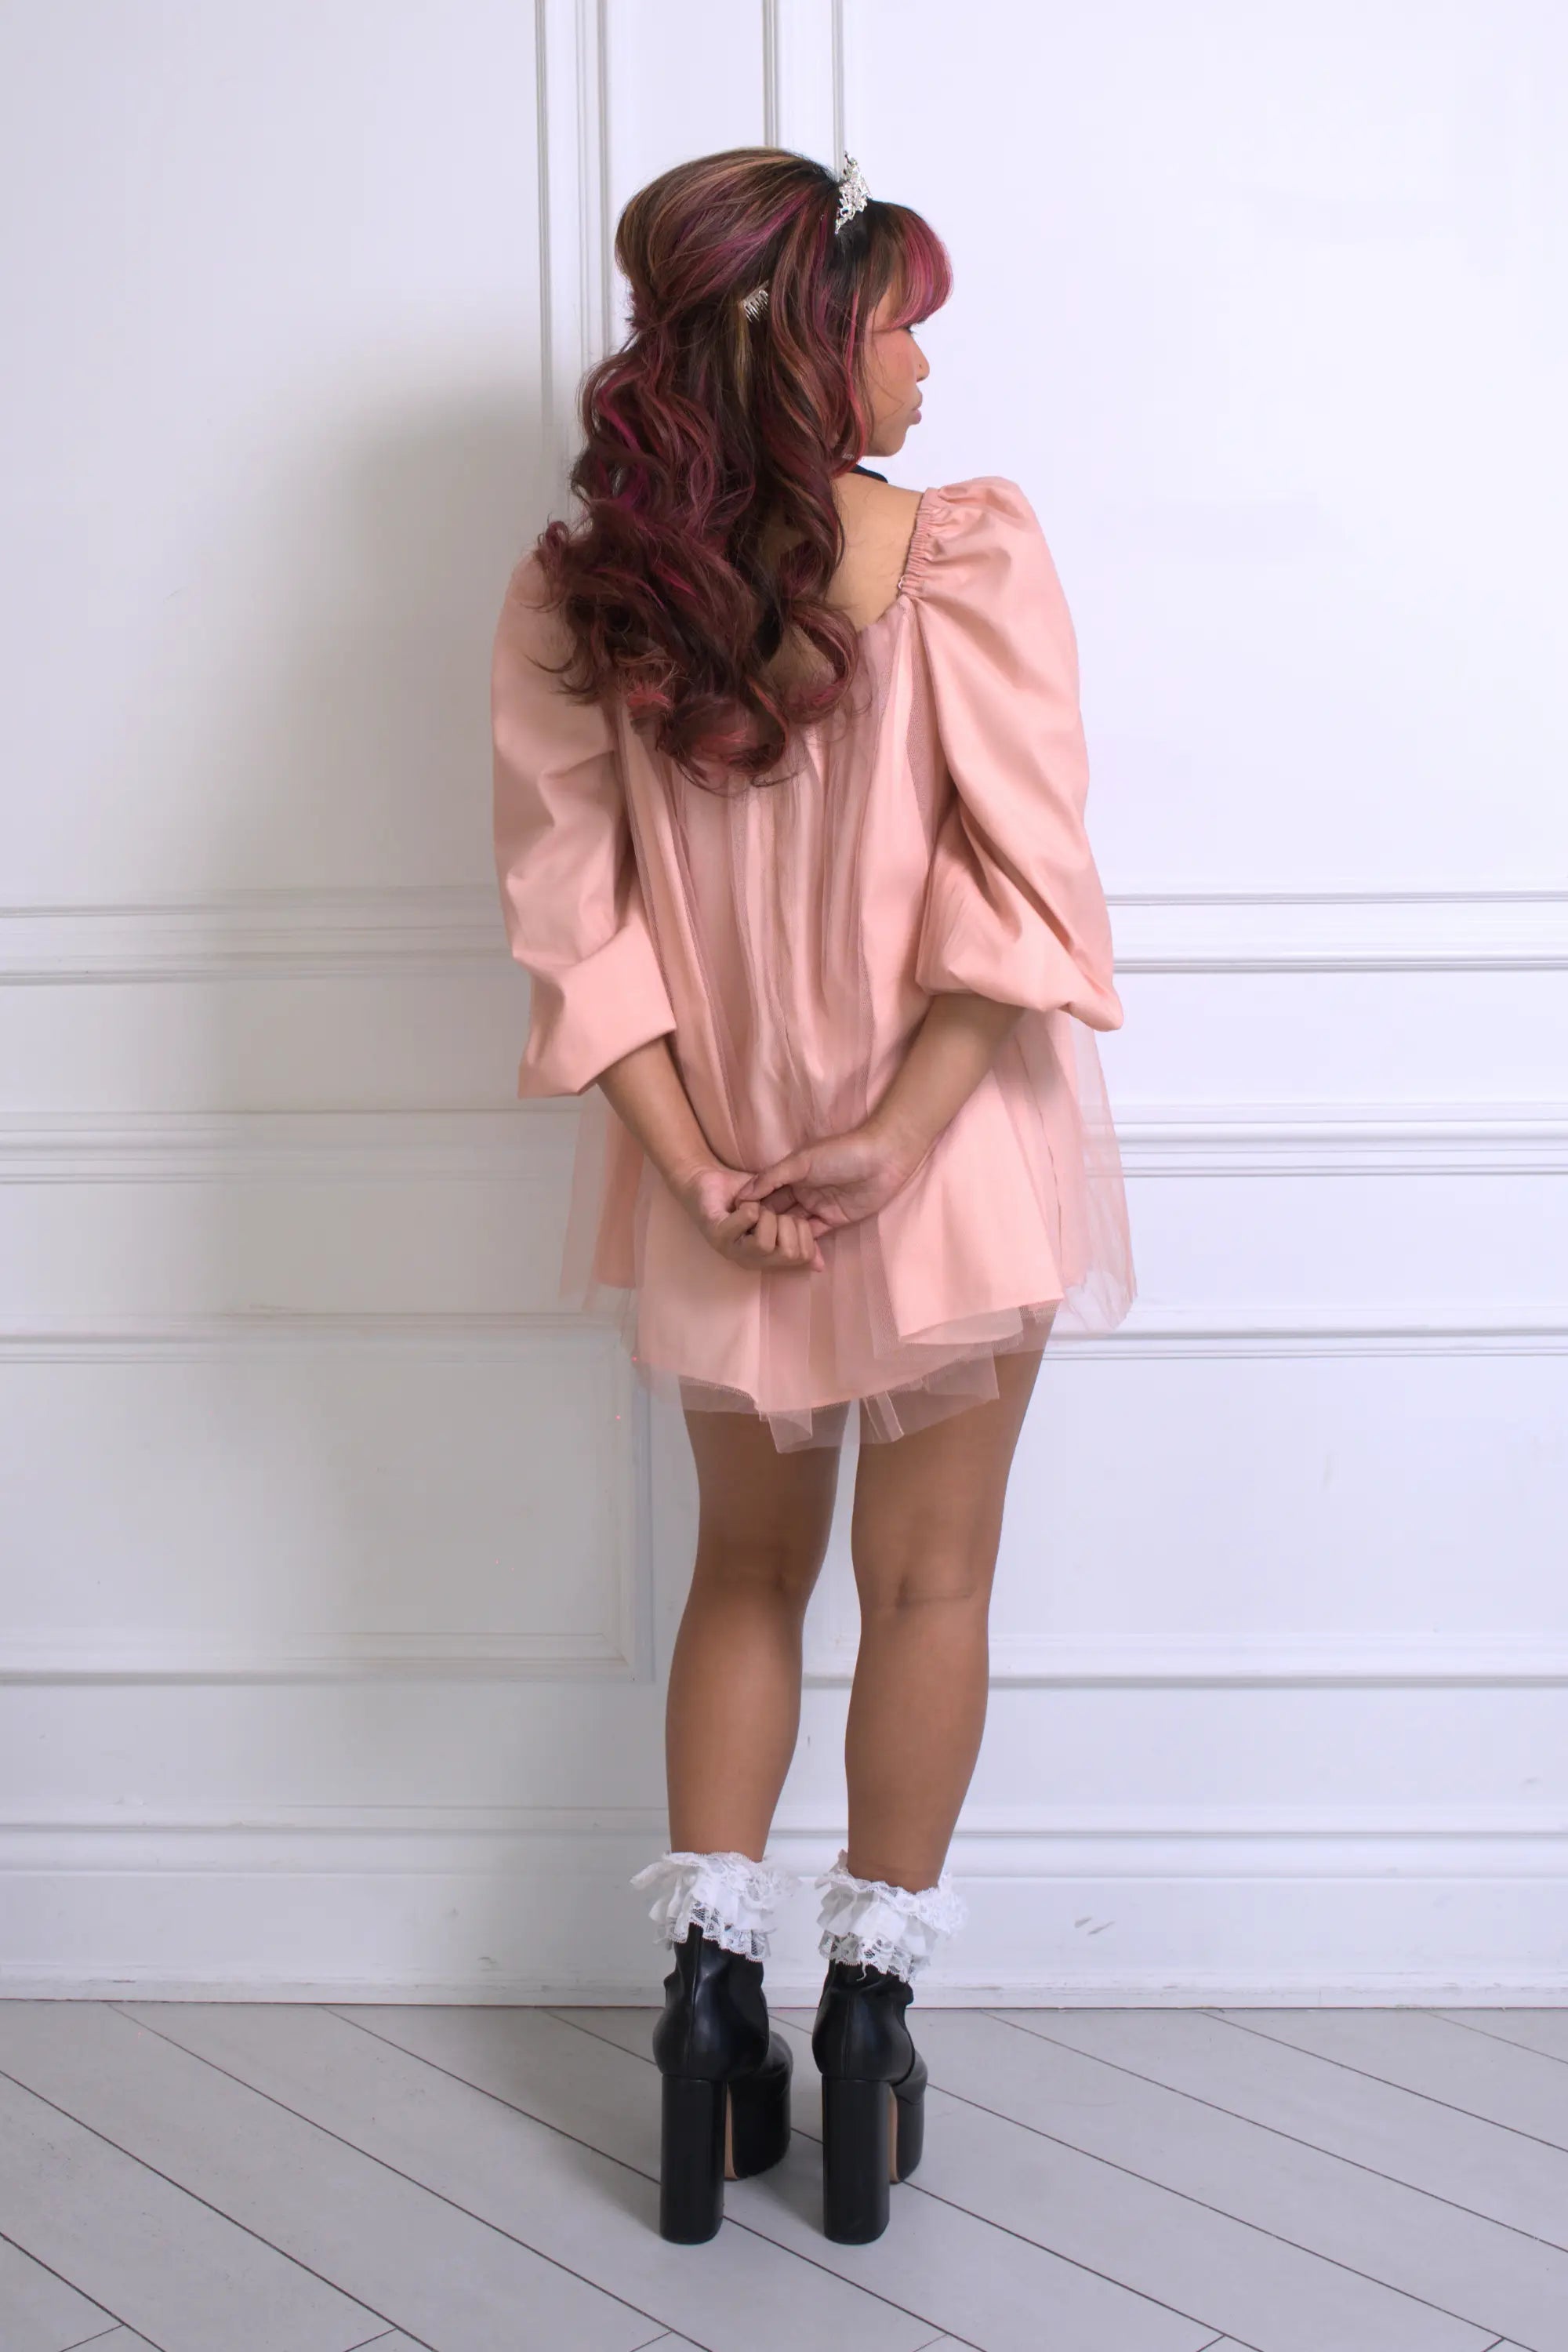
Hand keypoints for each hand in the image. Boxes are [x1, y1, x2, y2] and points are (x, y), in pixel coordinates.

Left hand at [673, 1160, 827, 1274]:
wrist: (708, 1179)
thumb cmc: (747, 1196)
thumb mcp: (781, 1213)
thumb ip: (799, 1236)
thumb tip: (820, 1265)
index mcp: (768, 1257)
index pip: (803, 1257)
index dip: (804, 1231)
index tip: (792, 1215)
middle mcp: (750, 1260)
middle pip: (788, 1254)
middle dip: (788, 1223)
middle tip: (773, 1211)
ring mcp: (731, 1249)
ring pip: (765, 1244)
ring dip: (767, 1216)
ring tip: (757, 1208)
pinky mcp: (716, 1234)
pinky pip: (746, 1223)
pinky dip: (750, 1208)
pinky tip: (743, 1204)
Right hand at [732, 1115, 925, 1232]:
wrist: (883, 1159)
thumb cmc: (841, 1153)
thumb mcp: (802, 1161)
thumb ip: (772, 1178)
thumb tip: (743, 1194)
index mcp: (792, 1173)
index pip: (765, 1192)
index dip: (750, 1206)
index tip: (732, 1223)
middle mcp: (802, 1190)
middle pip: (777, 1211)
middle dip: (763, 1225)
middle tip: (745, 1243)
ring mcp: (818, 1206)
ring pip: (793, 1225)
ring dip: (781, 1236)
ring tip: (763, 1251)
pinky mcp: (834, 1220)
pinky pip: (814, 1235)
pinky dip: (803, 1243)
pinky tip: (787, 1254)